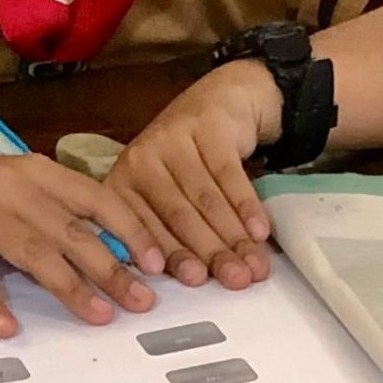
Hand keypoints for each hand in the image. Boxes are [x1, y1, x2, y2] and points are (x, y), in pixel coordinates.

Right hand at [0, 154, 162, 338]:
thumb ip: (55, 214)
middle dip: (112, 268)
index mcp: (34, 172)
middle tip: (142, 301)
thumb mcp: (13, 191)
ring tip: (100, 316)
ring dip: (70, 288)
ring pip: (34, 253)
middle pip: (72, 231)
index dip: (131, 230)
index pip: (95, 198)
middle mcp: (11, 188)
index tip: (158, 262)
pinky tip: (8, 328)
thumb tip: (115, 254)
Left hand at [106, 61, 279, 290]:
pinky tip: (260, 231)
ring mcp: (173, 139)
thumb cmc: (188, 160)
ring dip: (233, 236)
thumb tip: (193, 280)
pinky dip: (247, 206)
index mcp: (123, 182)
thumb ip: (168, 231)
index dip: (171, 255)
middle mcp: (141, 159)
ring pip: (205, 198)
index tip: (194, 282)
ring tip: (255, 266)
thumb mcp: (168, 192)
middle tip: (235, 280)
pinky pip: (228, 174)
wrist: (220, 100)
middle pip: (178, 215)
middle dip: (209, 252)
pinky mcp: (206, 126)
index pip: (146, 226)